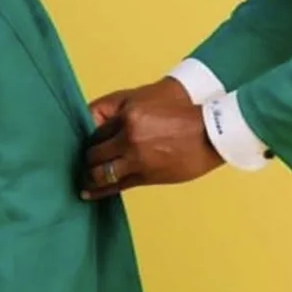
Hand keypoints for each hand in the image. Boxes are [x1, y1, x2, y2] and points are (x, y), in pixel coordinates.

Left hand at [81, 85, 222, 197]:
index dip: (87, 137)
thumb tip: (93, 123)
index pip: (93, 128)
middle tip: (81, 162)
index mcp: (128, 115)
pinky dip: (100, 190)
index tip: (82, 144)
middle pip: (93, 152)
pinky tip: (88, 193)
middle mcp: (128, 136)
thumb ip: (119, 109)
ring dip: (89, 176)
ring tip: (84, 180)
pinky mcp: (146, 176)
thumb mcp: (146, 98)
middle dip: (86, 157)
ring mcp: (136, 158)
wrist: (210, 132)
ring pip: (100, 172)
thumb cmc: (180, 111)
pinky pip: (116, 185)